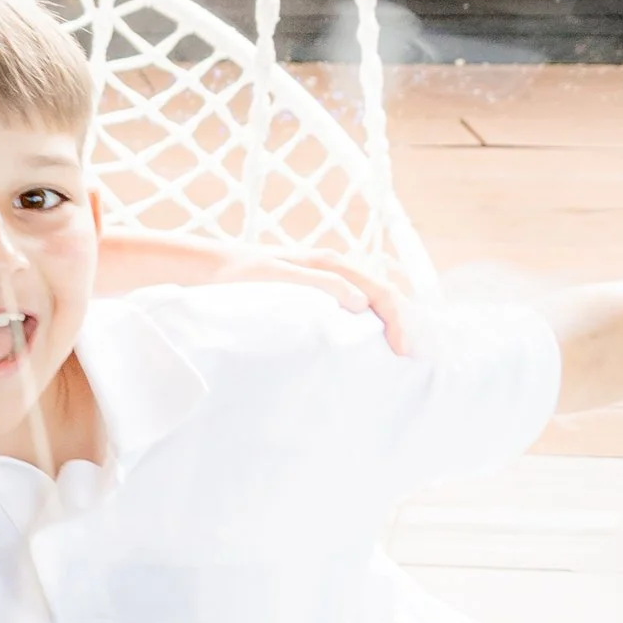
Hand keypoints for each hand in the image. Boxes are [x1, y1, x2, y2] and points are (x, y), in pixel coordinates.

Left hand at [218, 247, 415, 355]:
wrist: (209, 268)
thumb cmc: (238, 274)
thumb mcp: (276, 277)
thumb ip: (319, 284)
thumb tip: (363, 304)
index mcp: (330, 263)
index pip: (382, 291)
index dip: (398, 321)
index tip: (403, 351)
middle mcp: (335, 268)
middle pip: (386, 294)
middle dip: (405, 324)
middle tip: (413, 358)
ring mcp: (327, 278)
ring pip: (375, 299)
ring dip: (393, 323)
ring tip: (404, 354)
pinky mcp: (317, 291)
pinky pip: (357, 304)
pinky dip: (374, 322)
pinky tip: (376, 342)